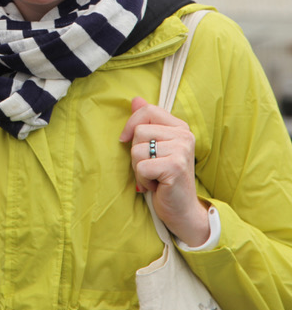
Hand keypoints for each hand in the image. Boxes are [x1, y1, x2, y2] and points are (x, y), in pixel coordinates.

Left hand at [120, 97, 209, 246]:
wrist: (183, 210)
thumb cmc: (165, 178)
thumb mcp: (156, 146)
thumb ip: (148, 122)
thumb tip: (135, 99)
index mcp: (180, 127)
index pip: (148, 110)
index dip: (131, 124)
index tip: (126, 139)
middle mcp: (184, 135)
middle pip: (139, 131)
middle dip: (136, 153)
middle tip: (151, 167)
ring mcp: (181, 151)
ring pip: (137, 150)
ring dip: (139, 168)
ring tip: (154, 176)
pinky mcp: (175, 167)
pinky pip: (141, 167)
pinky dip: (142, 180)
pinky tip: (156, 185)